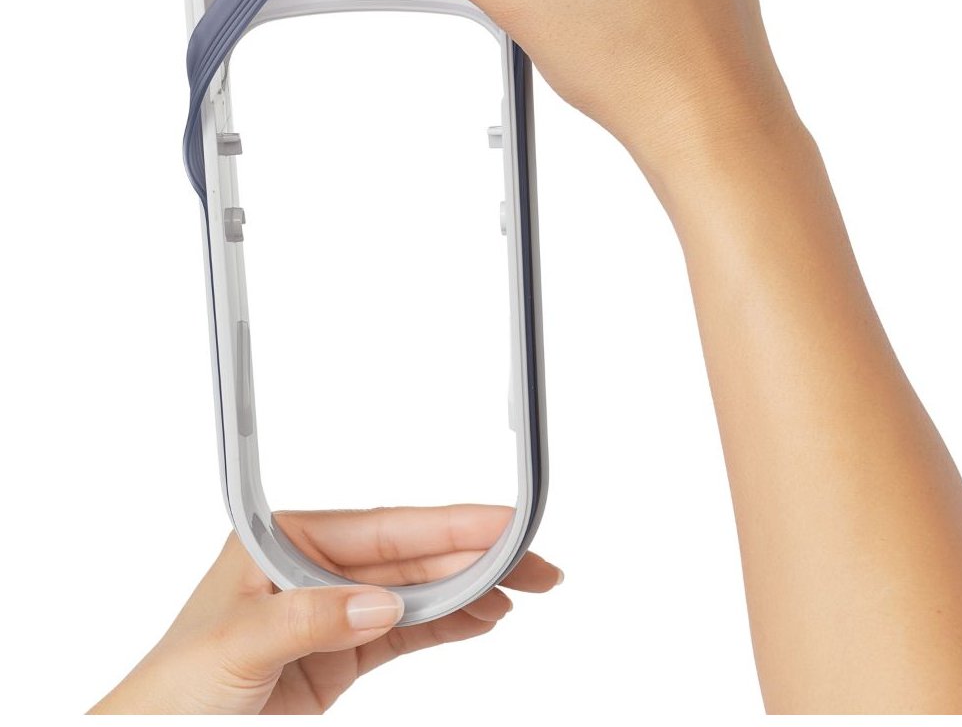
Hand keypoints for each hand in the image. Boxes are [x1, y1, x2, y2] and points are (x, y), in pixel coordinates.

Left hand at [88, 504, 561, 714]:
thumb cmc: (170, 691)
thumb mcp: (233, 646)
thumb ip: (309, 619)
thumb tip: (382, 603)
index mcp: (285, 541)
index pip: (385, 529)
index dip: (450, 526)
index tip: (503, 524)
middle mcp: (315, 567)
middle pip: (413, 557)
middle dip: (479, 558)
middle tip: (538, 562)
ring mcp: (333, 610)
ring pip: (419, 592)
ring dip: (474, 591)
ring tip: (528, 588)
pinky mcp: (341, 652)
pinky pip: (407, 631)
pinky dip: (449, 624)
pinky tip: (485, 618)